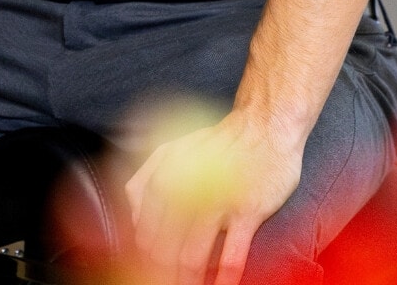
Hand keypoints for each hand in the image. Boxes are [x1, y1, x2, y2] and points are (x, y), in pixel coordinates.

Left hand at [123, 111, 303, 284]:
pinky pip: (232, 253)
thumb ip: (145, 180)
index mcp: (163, 177)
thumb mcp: (171, 151)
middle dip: (161, 272)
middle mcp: (186, 190)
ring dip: (187, 279)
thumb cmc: (219, 143)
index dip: (142, 255)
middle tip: (164, 282)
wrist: (264, 127)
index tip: (146, 269)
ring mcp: (217, 202)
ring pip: (192, 254)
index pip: (142, 228)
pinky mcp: (247, 212)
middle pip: (163, 246)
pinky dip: (224, 277)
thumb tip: (132, 215)